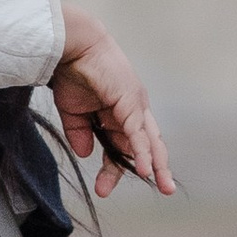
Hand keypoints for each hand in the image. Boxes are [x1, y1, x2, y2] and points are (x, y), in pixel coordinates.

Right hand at [52, 15, 176, 199]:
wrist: (71, 47)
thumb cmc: (72, 72)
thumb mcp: (73, 112)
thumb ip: (80, 133)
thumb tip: (85, 154)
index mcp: (120, 112)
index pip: (124, 145)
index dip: (117, 168)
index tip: (103, 188)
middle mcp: (133, 109)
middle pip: (148, 144)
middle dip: (157, 167)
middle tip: (165, 189)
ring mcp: (135, 105)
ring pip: (150, 140)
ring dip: (157, 164)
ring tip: (163, 186)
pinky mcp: (131, 102)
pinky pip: (138, 133)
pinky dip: (143, 152)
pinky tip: (145, 170)